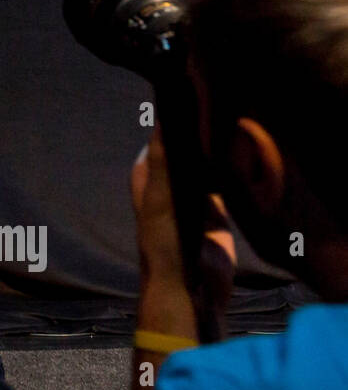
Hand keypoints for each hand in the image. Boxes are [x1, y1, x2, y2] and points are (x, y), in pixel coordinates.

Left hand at [130, 124, 235, 283]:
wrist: (189, 288)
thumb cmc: (164, 243)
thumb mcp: (159, 199)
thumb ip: (162, 163)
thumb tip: (162, 122)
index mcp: (148, 181)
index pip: (158, 144)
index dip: (169, 125)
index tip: (188, 101)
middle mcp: (169, 189)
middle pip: (183, 155)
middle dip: (196, 140)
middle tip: (217, 115)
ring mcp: (193, 203)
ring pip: (204, 170)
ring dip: (214, 158)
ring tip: (230, 133)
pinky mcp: (216, 217)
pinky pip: (223, 189)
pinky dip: (229, 178)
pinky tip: (241, 163)